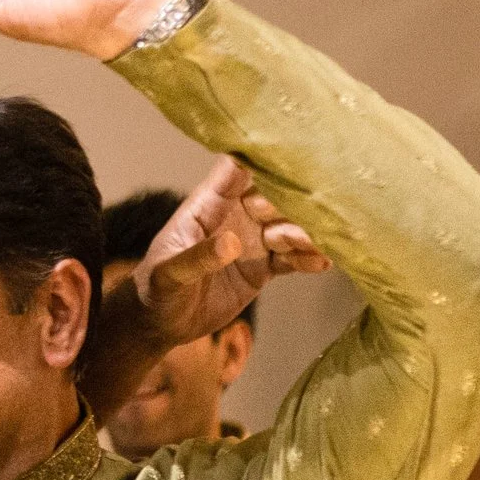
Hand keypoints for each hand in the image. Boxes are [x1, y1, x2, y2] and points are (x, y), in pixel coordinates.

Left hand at [121, 157, 327, 345]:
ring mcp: (253, 241)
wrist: (162, 322)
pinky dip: (307, 259)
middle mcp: (236, 216)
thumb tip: (232, 243)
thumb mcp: (169, 273)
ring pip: (288, 228)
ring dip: (306, 232)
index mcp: (209, 205)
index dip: (263, 162)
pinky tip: (323, 261)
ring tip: (321, 242)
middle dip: (294, 202)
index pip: (237, 172)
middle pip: (273, 198)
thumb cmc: (156, 288)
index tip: (291, 157)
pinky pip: (291, 258)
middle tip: (313, 214)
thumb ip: (197, 257)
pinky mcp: (263, 267)